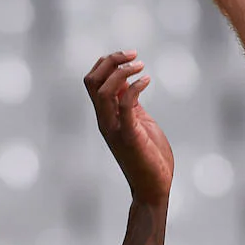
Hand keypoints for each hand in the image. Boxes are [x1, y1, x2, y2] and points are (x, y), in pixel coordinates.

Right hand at [84, 52, 172, 204]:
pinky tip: (147, 81)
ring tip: (140, 65)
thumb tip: (127, 83)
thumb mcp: (138, 122)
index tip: (130, 57)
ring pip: (101, 90)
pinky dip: (134, 87)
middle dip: (110, 61)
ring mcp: (114, 128)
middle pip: (91, 81)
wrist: (153, 188)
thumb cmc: (149, 157)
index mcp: (106, 116)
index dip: (107, 63)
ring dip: (121, 72)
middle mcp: (105, 120)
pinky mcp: (129, 136)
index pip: (93, 81)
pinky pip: (125, 105)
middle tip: (134, 55)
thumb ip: (130, 104)